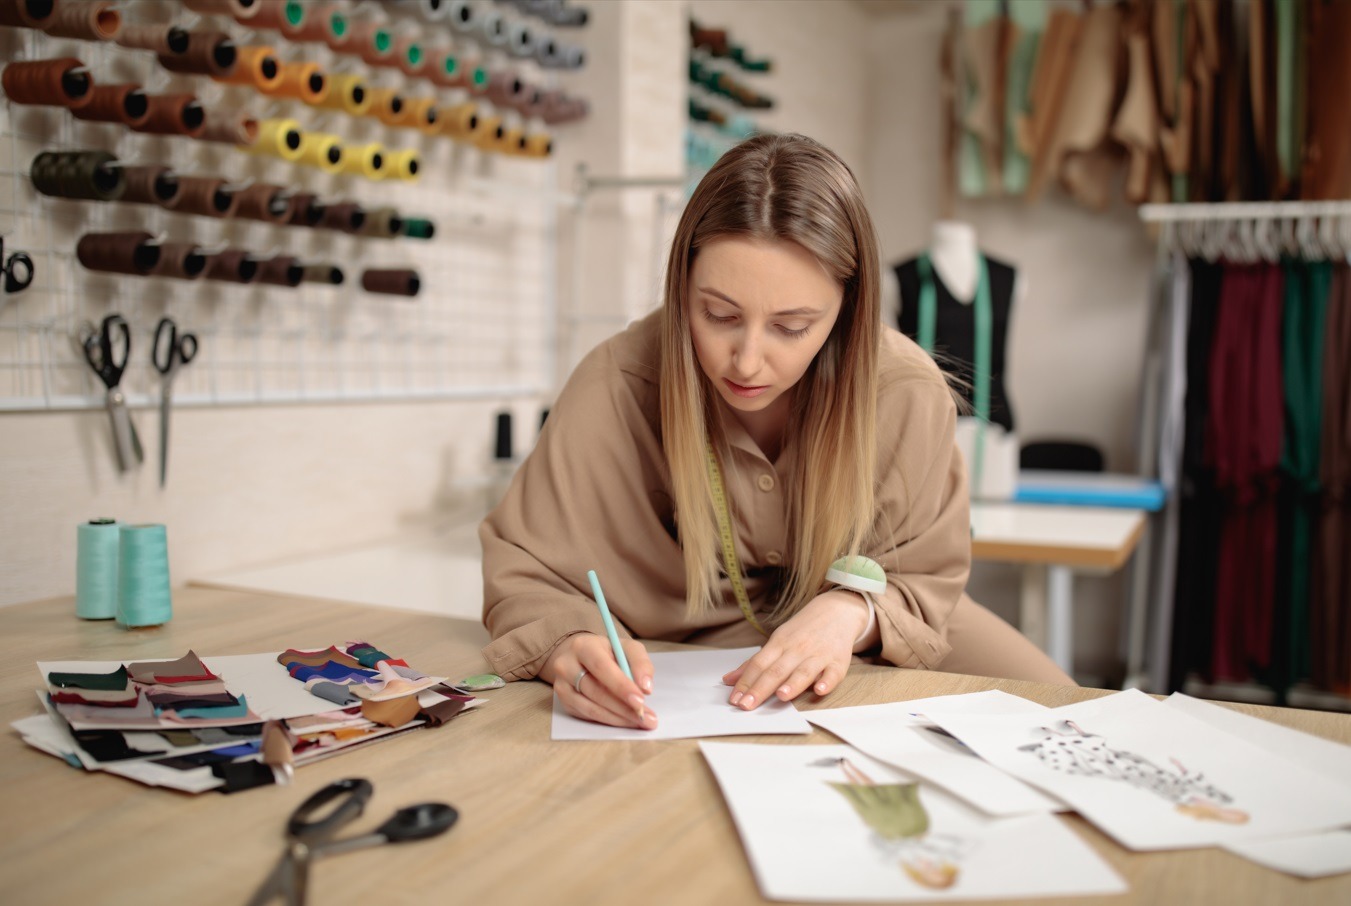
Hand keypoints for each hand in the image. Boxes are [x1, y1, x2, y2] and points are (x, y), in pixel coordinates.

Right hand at [543, 632, 656, 728]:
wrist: (581, 656)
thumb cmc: (608, 652)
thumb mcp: (627, 648)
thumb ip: (640, 663)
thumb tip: (645, 688)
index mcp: (583, 646)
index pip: (601, 667)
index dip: (621, 686)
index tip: (640, 700)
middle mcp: (567, 665)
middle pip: (596, 691)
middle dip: (624, 707)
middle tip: (646, 718)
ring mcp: (562, 686)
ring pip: (591, 708)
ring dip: (618, 718)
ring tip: (640, 721)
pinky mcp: (564, 702)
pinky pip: (587, 715)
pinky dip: (609, 720)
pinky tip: (625, 721)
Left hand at [722, 590, 868, 709]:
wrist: (837, 610)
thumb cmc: (802, 630)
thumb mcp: (777, 640)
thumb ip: (755, 662)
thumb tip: (728, 680)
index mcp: (779, 644)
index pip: (758, 664)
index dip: (745, 682)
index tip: (734, 700)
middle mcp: (797, 649)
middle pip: (776, 670)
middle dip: (761, 688)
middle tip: (747, 705)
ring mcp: (818, 655)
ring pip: (803, 671)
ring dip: (793, 684)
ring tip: (781, 696)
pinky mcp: (838, 661)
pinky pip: (833, 673)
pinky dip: (827, 681)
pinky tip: (820, 690)